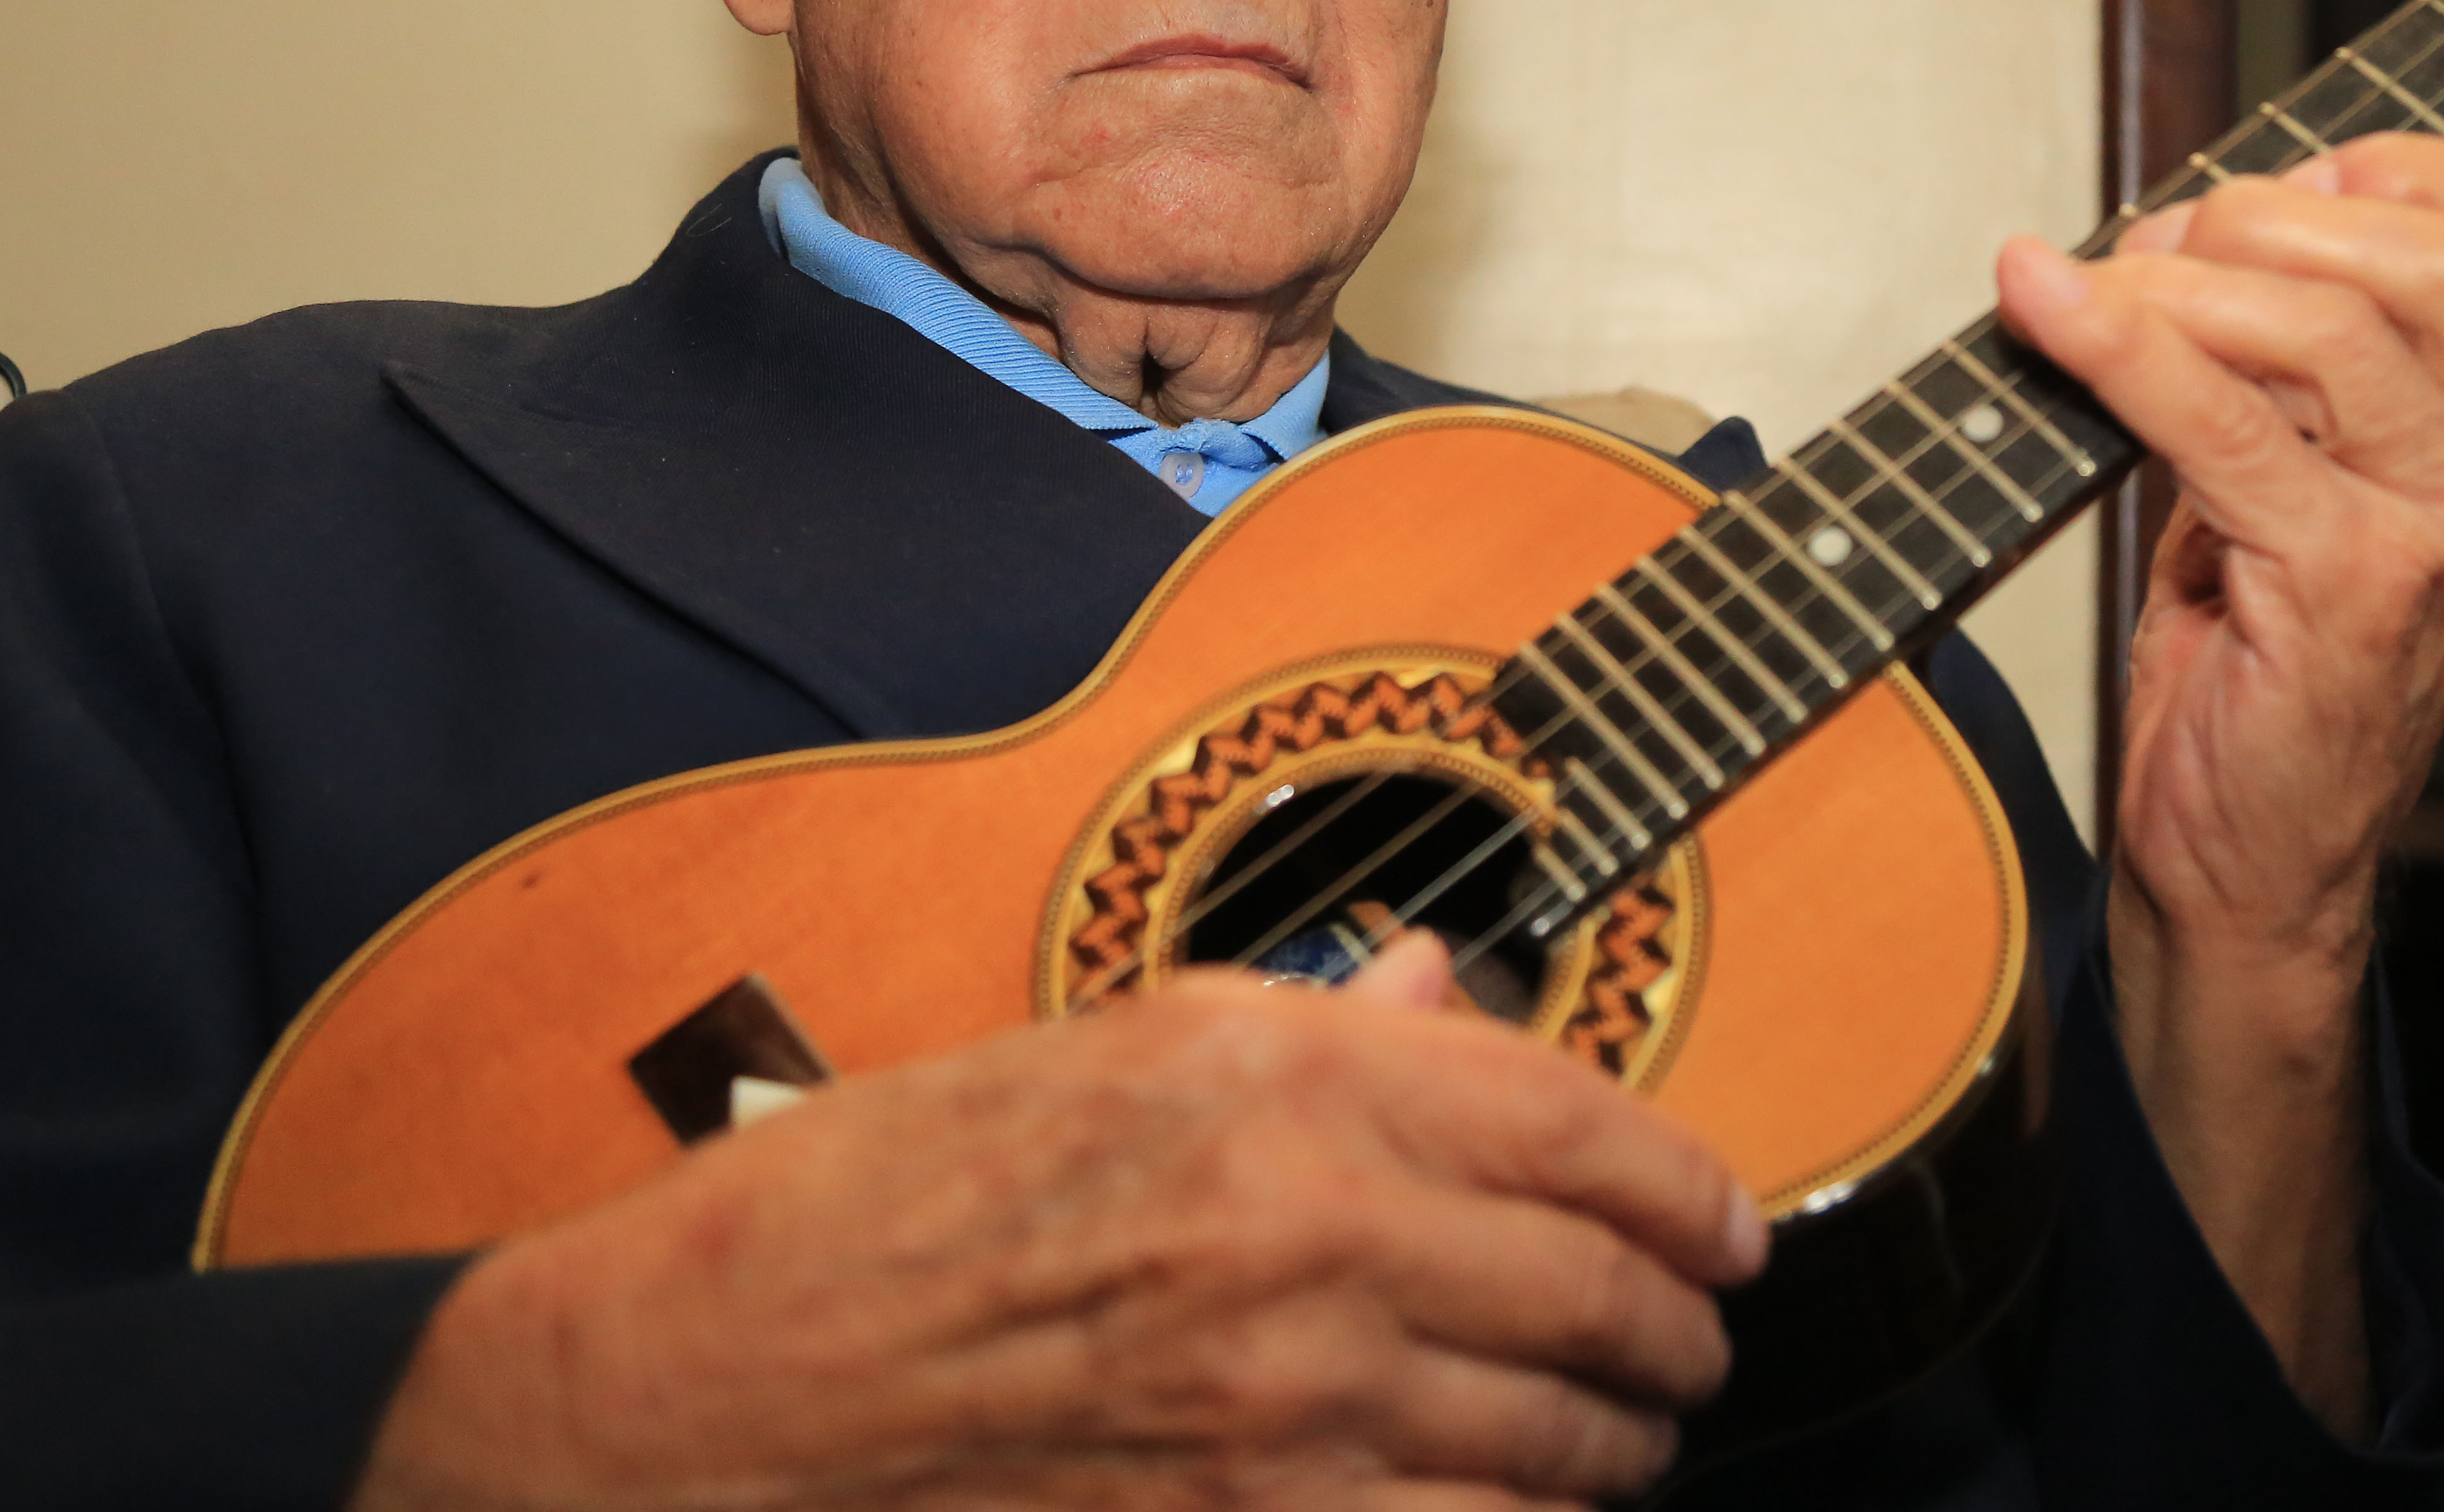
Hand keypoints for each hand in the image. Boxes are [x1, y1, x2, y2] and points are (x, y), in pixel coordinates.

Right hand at [354, 935, 1765, 1511]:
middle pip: (1595, 1293)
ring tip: (1628, 1440)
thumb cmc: (887, 1201)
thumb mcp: (1100, 1043)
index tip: (1727, 1224)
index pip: (1579, 1122)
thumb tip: (1458, 994)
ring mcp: (1282, 1414)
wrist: (716, 1392)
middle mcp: (1306, 1235)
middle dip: (1678, 1331)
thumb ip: (1313, 1023)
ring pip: (1555, 1446)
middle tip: (1693, 1341)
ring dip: (1620, 1449)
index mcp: (1277, 1077)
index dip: (1690, 1183)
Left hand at [1994, 133, 2443, 1423]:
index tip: (2264, 188)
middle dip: (2259, 215)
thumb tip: (2178, 218)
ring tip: (2092, 297)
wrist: (2248, 875)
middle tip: (2152, 254)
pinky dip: (2119, 345)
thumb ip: (2276, 361)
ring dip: (2177, 281)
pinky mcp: (2355, 587)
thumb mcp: (2290, 487)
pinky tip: (2046, 312)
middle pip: (2420, 253)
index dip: (2387, 168)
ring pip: (2324, 321)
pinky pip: (2223, 419)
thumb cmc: (2255, 676)